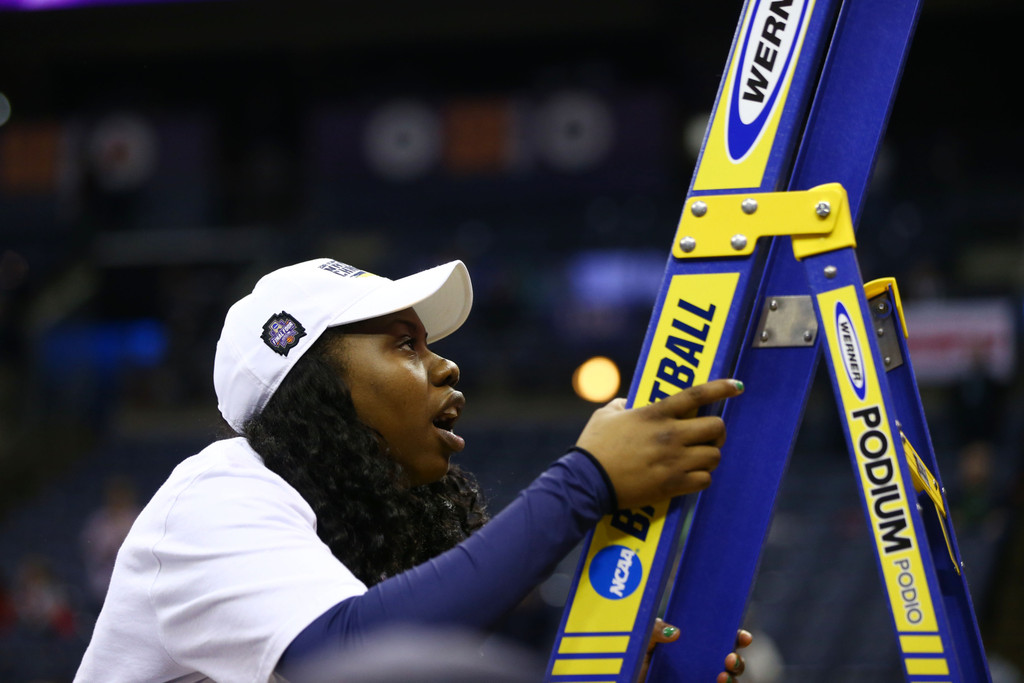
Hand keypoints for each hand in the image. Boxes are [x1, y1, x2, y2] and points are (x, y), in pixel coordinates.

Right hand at [576, 379, 743, 508]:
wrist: (586, 482)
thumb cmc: (593, 446)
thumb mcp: (606, 415)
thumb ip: (623, 405)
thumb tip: (630, 404)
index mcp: (655, 414)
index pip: (696, 395)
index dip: (721, 388)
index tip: (737, 386)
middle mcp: (670, 435)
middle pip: (716, 428)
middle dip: (717, 432)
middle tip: (708, 436)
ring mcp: (674, 461)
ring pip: (714, 455)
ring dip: (708, 456)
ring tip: (697, 458)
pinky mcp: (672, 485)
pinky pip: (704, 480)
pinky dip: (700, 478)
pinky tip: (689, 476)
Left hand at [638, 619, 751, 681]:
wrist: (625, 678)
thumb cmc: (633, 660)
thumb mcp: (642, 639)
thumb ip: (655, 630)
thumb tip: (676, 632)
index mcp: (691, 642)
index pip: (719, 637)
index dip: (736, 636)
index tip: (743, 637)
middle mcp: (698, 661)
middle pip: (729, 660)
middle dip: (736, 659)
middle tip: (729, 658)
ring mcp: (697, 679)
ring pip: (727, 680)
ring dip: (732, 678)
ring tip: (723, 676)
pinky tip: (718, 682)